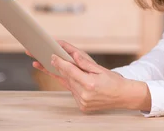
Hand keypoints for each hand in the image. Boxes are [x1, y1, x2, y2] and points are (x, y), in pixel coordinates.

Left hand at [27, 41, 150, 112]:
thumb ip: (85, 63)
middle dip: (54, 67)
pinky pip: (72, 91)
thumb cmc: (114, 81)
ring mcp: (82, 102)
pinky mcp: (82, 106)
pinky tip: (61, 74)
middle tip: (40, 59)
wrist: (123, 97)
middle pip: (65, 77)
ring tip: (42, 65)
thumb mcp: (101, 69)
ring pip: (67, 84)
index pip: (70, 71)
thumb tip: (73, 56)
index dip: (60, 62)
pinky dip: (69, 83)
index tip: (51, 56)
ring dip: (59, 74)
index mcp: (90, 83)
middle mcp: (84, 94)